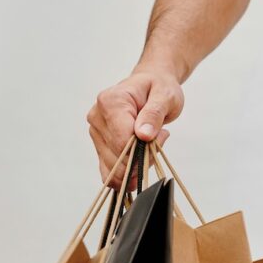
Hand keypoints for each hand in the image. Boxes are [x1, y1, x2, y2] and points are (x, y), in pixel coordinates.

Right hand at [86, 68, 182, 187]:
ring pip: (115, 167)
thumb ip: (154, 114)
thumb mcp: (165, 97)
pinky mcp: (99, 144)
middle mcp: (97, 117)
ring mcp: (96, 132)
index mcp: (110, 101)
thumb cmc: (158, 89)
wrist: (151, 86)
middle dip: (144, 156)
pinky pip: (108, 171)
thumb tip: (143, 135)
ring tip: (151, 142)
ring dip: (138, 164)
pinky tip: (138, 172)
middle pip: (119, 156)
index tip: (162, 135)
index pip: (122, 139)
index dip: (144, 147)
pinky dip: (125, 177)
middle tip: (160, 137)